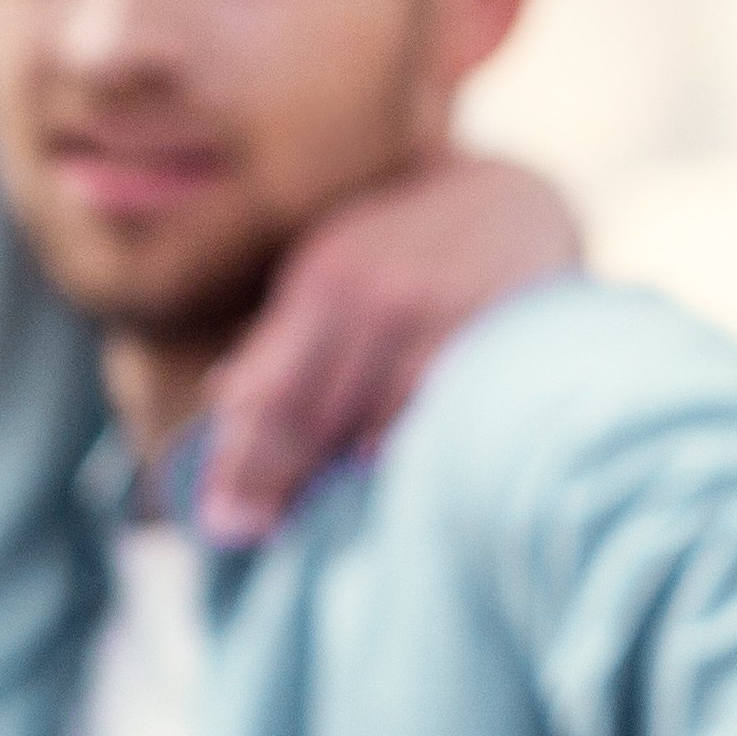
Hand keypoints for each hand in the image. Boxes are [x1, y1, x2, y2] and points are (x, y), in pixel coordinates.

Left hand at [192, 151, 581, 541]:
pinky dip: (406, 458)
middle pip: (310, 415)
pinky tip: (388, 491)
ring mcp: (436, 321)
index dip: (238, 459)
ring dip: (338, 483)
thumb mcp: (336, 267)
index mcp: (323, 280)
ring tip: (312, 530)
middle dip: (274, 482)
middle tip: (247, 535)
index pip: (268, 388)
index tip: (220, 518)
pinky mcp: (491, 342)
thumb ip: (281, 336)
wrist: (517, 199)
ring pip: (374, 428)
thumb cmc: (408, 245)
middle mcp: (374, 298)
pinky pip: (439, 421)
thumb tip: (219, 395)